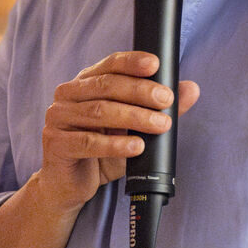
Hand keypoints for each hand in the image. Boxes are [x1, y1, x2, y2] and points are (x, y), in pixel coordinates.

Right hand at [38, 51, 199, 212]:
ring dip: (134, 117)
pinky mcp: (55, 144)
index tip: (156, 65)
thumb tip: (192, 89)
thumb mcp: (134, 129)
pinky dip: (116, 144)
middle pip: (107, 86)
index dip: (132, 62)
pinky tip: (137, 147)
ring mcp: (58, 118)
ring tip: (160, 126)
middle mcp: (68, 95)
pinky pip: (88, 142)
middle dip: (140, 92)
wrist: (71, 185)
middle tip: (166, 100)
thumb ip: (159, 108)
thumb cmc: (102, 151)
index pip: (109, 64)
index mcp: (85, 83)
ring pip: (100, 112)